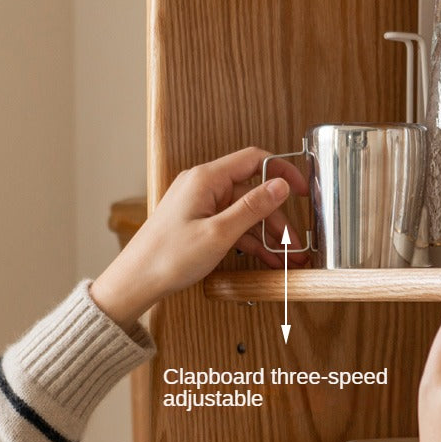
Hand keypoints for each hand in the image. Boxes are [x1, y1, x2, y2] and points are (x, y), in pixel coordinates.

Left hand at [91, 147, 309, 328]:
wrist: (136, 281)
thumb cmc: (168, 257)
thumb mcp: (219, 233)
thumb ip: (253, 207)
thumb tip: (281, 185)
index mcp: (206, 179)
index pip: (254, 160)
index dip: (283, 171)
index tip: (303, 189)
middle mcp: (204, 186)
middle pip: (253, 192)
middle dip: (278, 218)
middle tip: (296, 244)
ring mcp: (202, 205)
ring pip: (246, 212)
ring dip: (268, 234)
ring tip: (286, 258)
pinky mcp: (200, 222)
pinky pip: (233, 225)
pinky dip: (250, 240)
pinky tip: (267, 258)